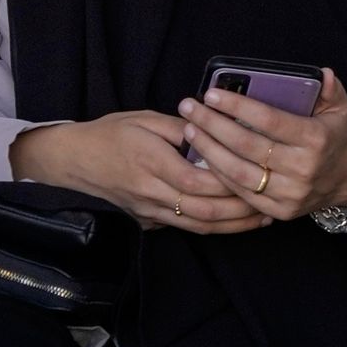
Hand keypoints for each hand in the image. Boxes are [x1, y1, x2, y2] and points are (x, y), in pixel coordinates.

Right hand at [12, 111, 265, 233]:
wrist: (73, 159)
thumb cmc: (110, 133)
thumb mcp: (144, 118)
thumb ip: (181, 128)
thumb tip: (214, 132)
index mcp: (151, 162)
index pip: (198, 181)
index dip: (230, 182)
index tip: (258, 174)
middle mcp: (151, 192)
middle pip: (204, 210)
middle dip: (242, 211)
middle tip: (273, 202)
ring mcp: (149, 210)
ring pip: (198, 225)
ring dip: (233, 225)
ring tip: (264, 216)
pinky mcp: (148, 220)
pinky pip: (186, 227)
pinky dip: (214, 227)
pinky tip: (236, 221)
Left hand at [180, 72, 346, 225]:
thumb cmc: (334, 139)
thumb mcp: (339, 110)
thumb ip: (330, 89)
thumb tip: (323, 73)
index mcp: (316, 139)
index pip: (270, 121)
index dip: (238, 107)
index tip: (212, 94)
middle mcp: (303, 168)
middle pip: (247, 145)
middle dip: (212, 124)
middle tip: (189, 107)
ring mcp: (290, 192)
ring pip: (238, 171)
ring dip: (209, 150)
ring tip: (190, 130)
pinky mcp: (280, 210)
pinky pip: (241, 192)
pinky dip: (219, 174)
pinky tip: (204, 156)